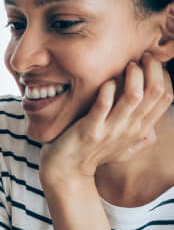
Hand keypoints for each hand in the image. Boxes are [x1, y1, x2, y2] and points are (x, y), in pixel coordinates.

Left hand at [39, 52, 173, 186]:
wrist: (66, 171)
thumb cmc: (93, 155)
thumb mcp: (124, 150)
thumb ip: (140, 139)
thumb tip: (153, 130)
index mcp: (140, 130)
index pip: (166, 96)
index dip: (163, 74)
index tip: (152, 62)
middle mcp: (130, 129)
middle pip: (155, 92)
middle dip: (152, 68)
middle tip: (141, 57)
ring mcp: (110, 130)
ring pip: (134, 95)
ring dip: (132, 75)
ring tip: (127, 66)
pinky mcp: (89, 130)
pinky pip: (103, 104)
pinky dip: (107, 89)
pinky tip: (105, 82)